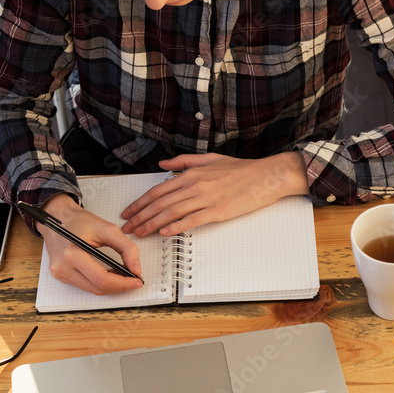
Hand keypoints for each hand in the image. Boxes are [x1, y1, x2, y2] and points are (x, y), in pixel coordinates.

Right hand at [37, 194, 142, 294]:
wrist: (57, 218)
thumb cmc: (80, 221)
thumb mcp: (107, 229)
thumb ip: (126, 248)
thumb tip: (136, 269)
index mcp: (72, 254)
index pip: (102, 279)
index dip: (123, 283)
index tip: (137, 280)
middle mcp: (62, 267)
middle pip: (97, 288)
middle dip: (119, 286)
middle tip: (134, 279)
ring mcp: (59, 273)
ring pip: (92, 290)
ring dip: (110, 285)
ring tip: (123, 275)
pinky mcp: (60, 275)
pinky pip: (84, 285)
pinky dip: (100, 282)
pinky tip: (109, 274)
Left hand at [121, 152, 308, 237]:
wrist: (266, 176)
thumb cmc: (241, 169)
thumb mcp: (209, 159)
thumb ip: (184, 162)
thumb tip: (163, 165)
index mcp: (191, 174)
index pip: (158, 190)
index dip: (140, 203)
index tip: (129, 212)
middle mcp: (195, 185)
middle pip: (160, 203)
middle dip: (140, 216)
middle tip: (127, 227)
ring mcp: (206, 198)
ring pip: (171, 212)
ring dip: (152, 224)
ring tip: (140, 233)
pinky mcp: (218, 211)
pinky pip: (192, 220)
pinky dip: (176, 227)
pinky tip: (165, 233)